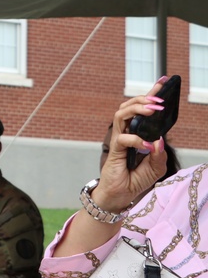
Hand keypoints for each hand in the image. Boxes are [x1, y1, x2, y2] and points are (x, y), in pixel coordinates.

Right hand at [95, 80, 170, 211]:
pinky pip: (122, 139)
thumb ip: (160, 153)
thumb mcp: (156, 167)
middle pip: (128, 106)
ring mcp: (118, 140)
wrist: (120, 196)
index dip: (151, 93)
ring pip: (121, 115)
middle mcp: (126, 133)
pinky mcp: (114, 151)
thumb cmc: (135, 180)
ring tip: (152, 110)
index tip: (164, 80)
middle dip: (143, 99)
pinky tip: (147, 146)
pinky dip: (136, 139)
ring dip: (136, 109)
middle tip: (159, 101)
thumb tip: (160, 138)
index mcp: (136, 132)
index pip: (143, 109)